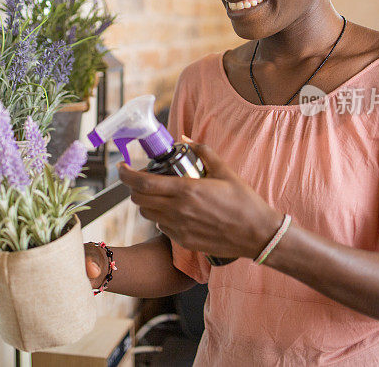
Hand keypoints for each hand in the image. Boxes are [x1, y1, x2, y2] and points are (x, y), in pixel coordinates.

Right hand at [0, 244, 106, 324]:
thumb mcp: (87, 256)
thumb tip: (91, 269)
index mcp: (35, 244)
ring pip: (1, 285)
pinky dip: (1, 310)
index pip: (8, 242)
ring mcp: (25, 277)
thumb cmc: (86, 258)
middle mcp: (26, 259)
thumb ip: (89, 261)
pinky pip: (10, 301)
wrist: (92, 273)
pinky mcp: (28, 294)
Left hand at [118, 141, 281, 258]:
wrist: (257, 234)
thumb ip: (202, 151)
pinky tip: (174, 210)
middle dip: (134, 187)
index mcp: (186, 190)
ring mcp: (179, 228)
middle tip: (141, 179)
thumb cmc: (244, 201)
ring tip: (158, 194)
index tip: (121, 168)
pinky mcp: (183, 241)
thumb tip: (184, 138)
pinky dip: (161, 216)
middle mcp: (178, 210)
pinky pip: (161, 226)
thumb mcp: (225, 170)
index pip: (143, 182)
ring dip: (147, 202)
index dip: (126, 175)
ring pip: (147, 213)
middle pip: (139, 199)